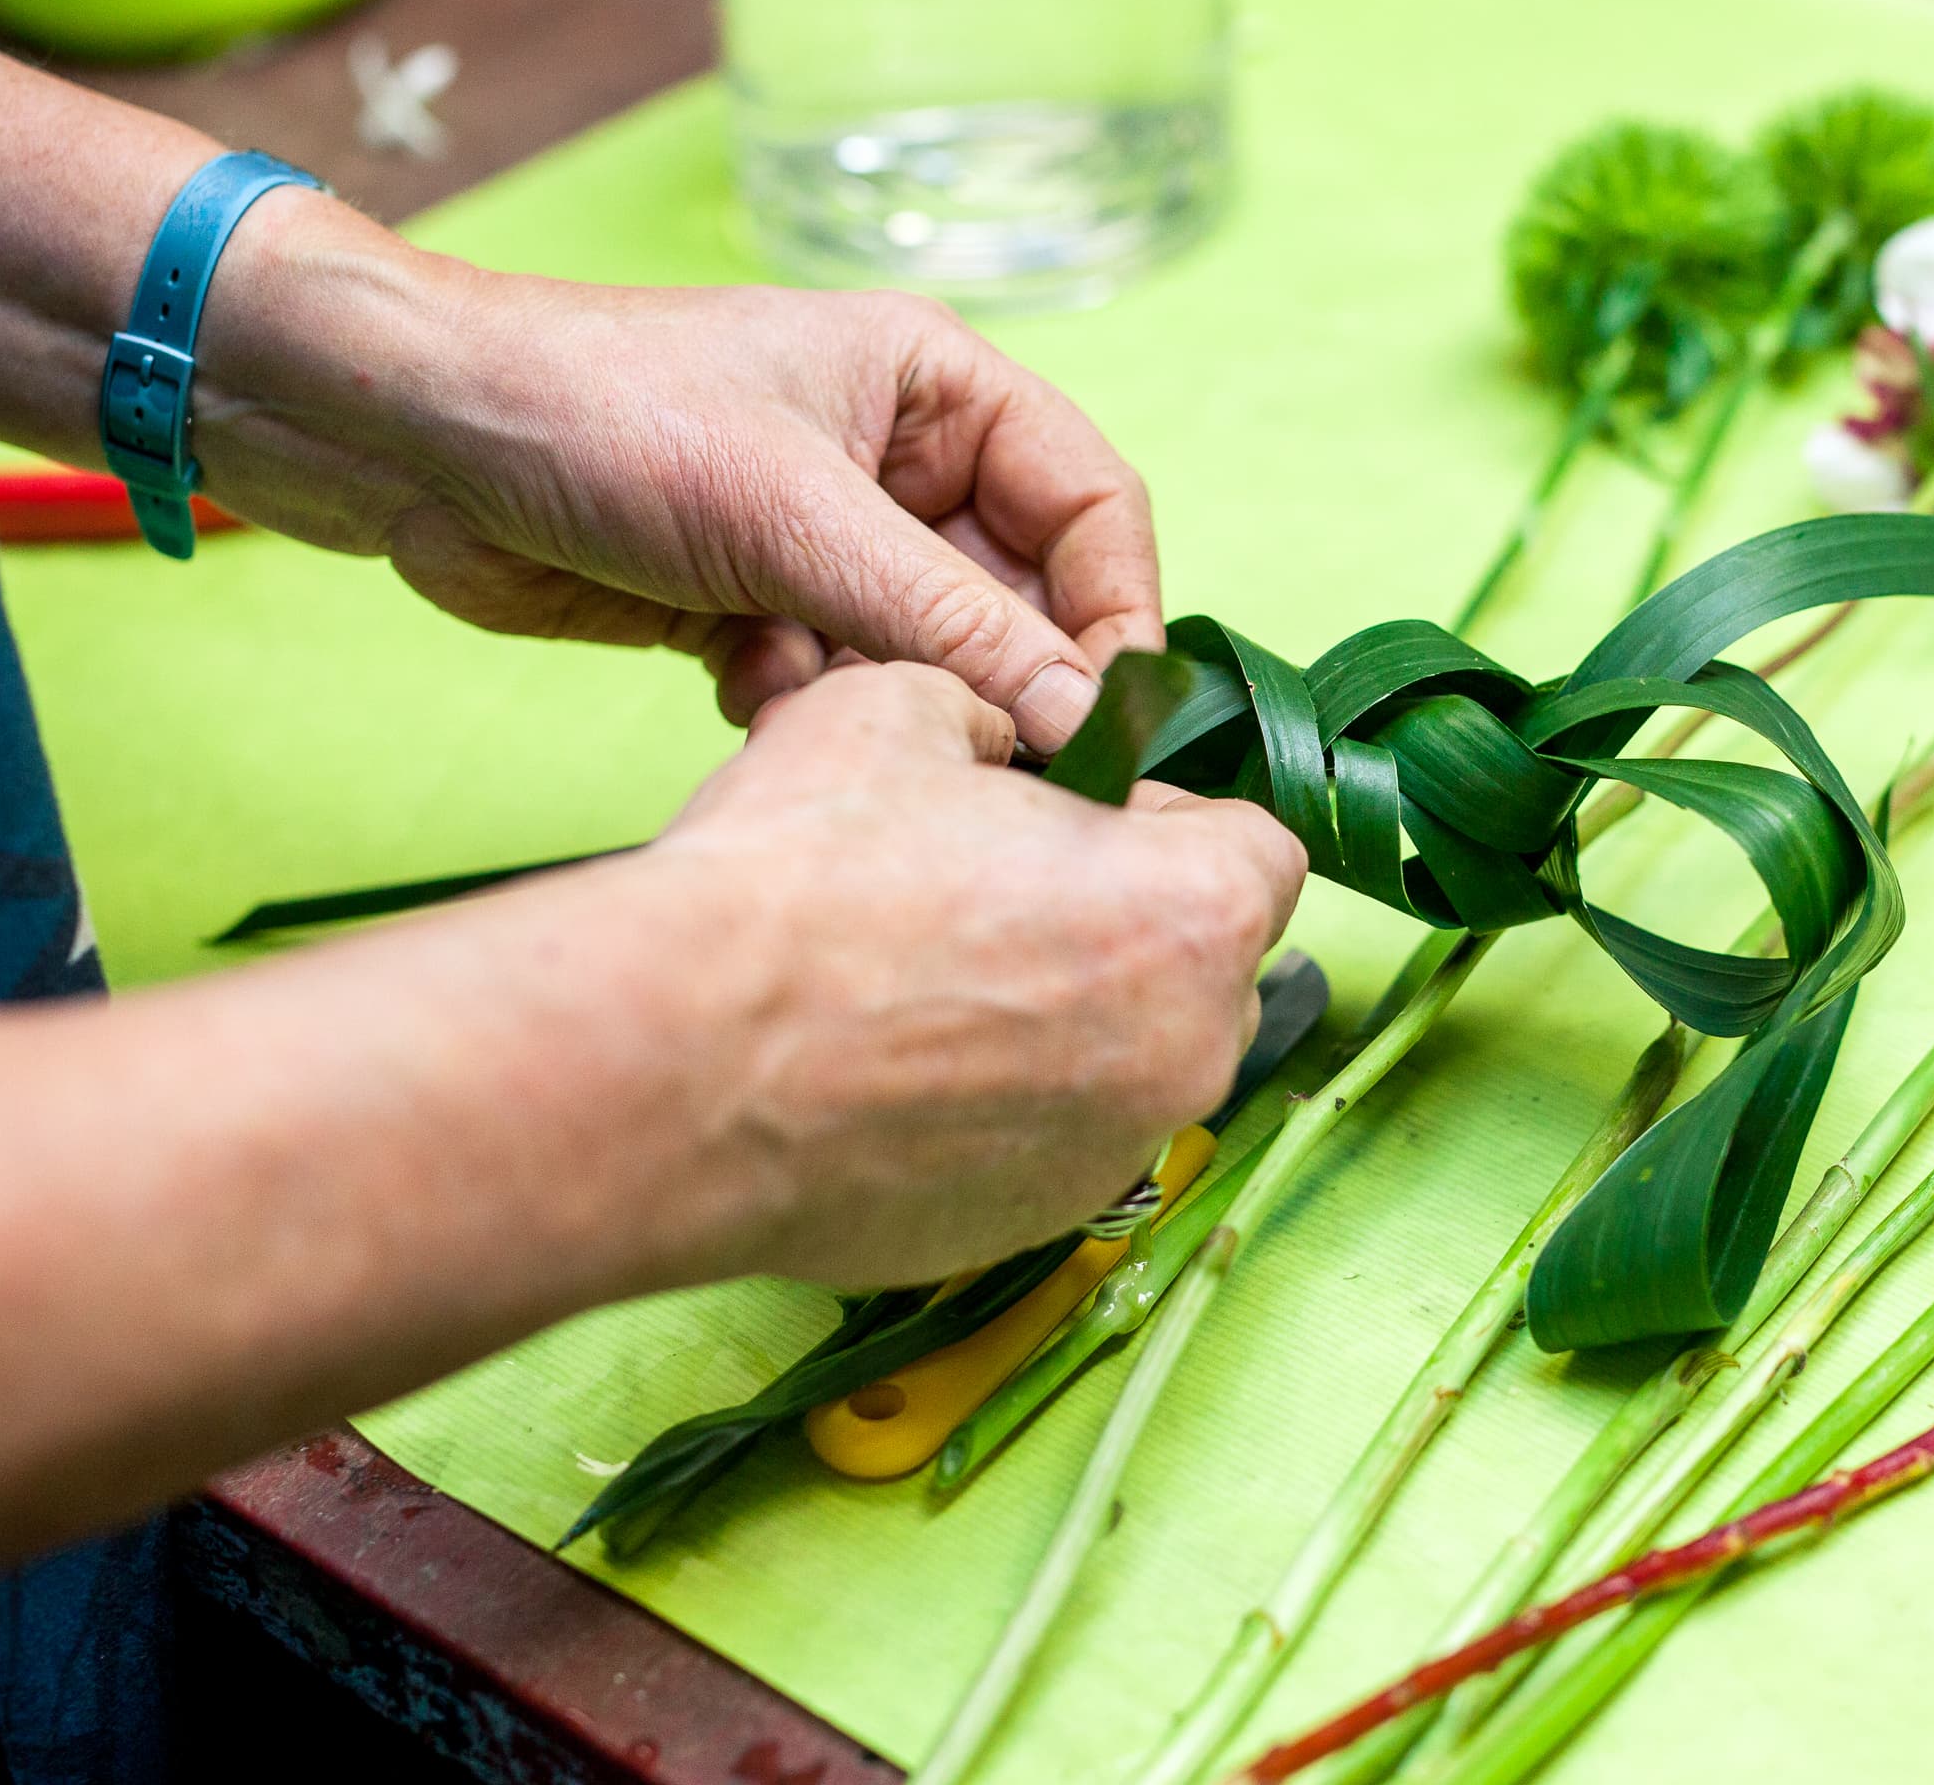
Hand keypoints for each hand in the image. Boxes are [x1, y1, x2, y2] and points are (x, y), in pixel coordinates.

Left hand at [202, 212, 1156, 749]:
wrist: (406, 443)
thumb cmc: (597, 412)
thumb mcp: (792, 516)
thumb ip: (948, 622)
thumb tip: (1084, 719)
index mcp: (940, 387)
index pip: (1092, 508)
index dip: (1116, 616)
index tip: (1115, 723)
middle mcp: (904, 462)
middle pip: (1021, 599)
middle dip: (995, 676)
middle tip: (981, 756)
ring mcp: (833, 540)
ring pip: (931, 659)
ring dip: (886, 696)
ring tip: (812, 684)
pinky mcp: (765, 609)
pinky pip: (844, 688)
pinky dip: (807, 707)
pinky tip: (742, 685)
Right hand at [632, 661, 1306, 1288]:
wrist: (674, 1063)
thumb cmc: (800, 878)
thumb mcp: (904, 706)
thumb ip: (998, 715)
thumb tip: (1003, 740)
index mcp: (1195, 915)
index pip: (1259, 852)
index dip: (1167, 817)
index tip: (1081, 812)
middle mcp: (1187, 1053)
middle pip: (1197, 964)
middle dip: (1119, 919)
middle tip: (991, 888)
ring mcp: (1110, 1155)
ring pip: (1122, 1059)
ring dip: (1056, 1016)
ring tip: (921, 979)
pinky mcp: (1027, 1227)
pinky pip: (1045, 1142)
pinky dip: (993, 1107)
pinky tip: (886, 1069)